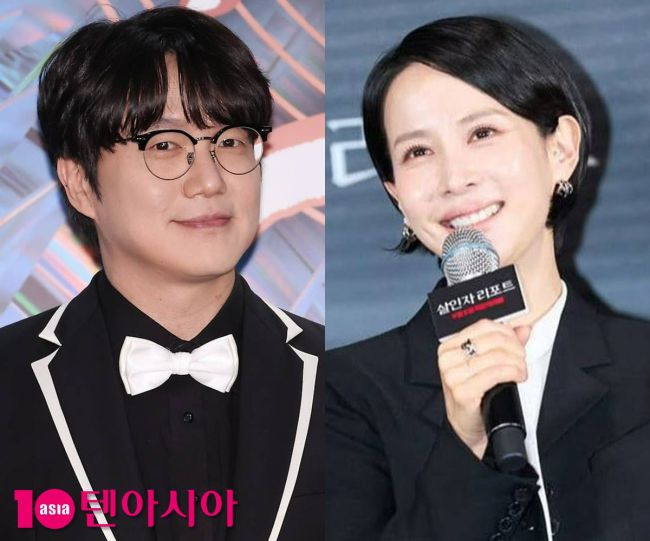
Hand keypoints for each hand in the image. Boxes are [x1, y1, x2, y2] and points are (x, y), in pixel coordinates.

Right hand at [437, 319, 530, 458]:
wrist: (467, 427)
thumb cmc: (474, 396)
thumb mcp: (484, 366)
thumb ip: (503, 344)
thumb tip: (522, 329)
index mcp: (449, 347)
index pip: (483, 326)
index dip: (507, 332)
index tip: (518, 342)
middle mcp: (447, 359)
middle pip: (492, 340)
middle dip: (515, 348)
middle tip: (522, 358)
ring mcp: (452, 376)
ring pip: (496, 357)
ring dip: (517, 362)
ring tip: (522, 370)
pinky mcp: (462, 392)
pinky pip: (495, 374)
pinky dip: (512, 372)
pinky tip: (518, 376)